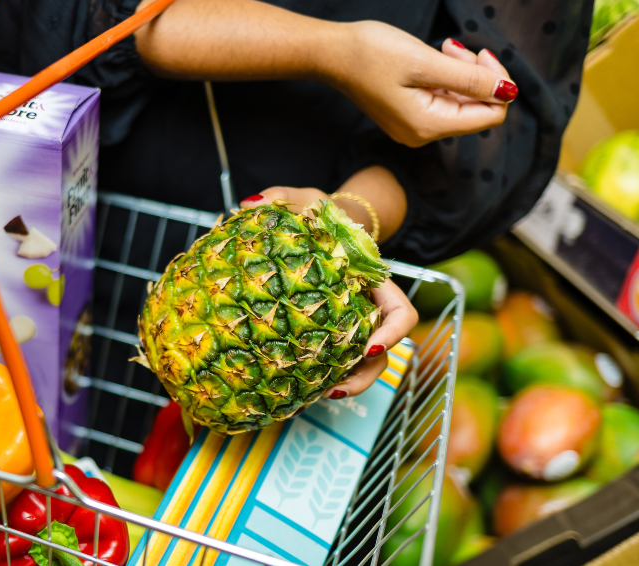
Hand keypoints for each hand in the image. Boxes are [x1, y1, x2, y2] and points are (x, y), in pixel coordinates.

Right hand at [135, 0, 513, 146]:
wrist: (330, 54)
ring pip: (460, 103)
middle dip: (477, 76)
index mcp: (428, 126)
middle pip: (477, 110)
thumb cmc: (372, 54)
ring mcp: (412, 127)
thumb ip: (470, 80)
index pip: (490, 115)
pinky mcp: (405, 115)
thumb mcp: (426, 62)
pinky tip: (435, 58)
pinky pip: (441, 101)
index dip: (497, 84)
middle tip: (456, 47)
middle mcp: (422, 134)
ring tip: (444, 48)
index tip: (479, 54)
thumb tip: (509, 92)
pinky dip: (446, 78)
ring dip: (462, 74)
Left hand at [239, 181, 418, 397]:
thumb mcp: (304, 198)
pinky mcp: (327, 332)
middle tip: (336, 390)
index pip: (400, 312)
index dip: (393, 334)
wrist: (314, 225)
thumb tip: (251, 203)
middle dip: (365, 375)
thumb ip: (282, 197)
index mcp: (372, 280)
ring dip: (346, 383)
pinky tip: (299, 387)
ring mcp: (349, 323)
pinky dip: (322, 376)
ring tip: (318, 396)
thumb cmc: (316, 212)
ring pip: (360, 364)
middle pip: (382, 351)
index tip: (371, 348)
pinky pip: (333, 361)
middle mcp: (366, 306)